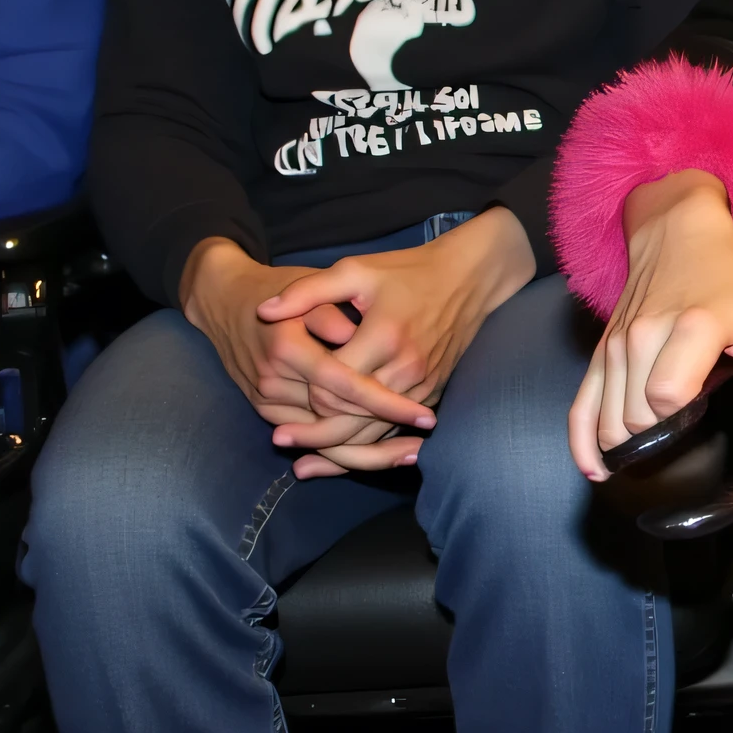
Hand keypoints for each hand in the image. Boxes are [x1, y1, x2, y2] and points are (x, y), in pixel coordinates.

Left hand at [226, 210, 536, 471]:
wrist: (469, 280)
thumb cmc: (407, 272)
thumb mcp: (354, 270)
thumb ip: (307, 292)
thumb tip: (263, 312)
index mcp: (382, 337)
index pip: (334, 384)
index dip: (304, 393)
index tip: (281, 393)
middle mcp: (406, 369)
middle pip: (353, 418)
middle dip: (314, 434)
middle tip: (279, 439)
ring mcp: (423, 385)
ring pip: (376, 433)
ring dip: (341, 449)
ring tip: (304, 462)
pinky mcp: (433, 393)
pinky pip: (397, 431)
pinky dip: (370, 447)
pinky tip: (343, 456)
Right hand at [568, 171, 732, 479]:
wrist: (678, 236)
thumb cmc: (727, 281)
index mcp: (690, 329)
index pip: (666, 396)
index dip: (681, 418)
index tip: (698, 414)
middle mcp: (643, 337)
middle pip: (634, 416)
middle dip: (657, 436)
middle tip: (680, 432)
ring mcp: (615, 345)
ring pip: (607, 419)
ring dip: (626, 444)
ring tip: (647, 457)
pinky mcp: (600, 352)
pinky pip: (579, 405)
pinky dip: (583, 440)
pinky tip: (595, 467)